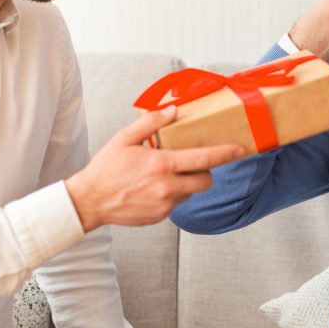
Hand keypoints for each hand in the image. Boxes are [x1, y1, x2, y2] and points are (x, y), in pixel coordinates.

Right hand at [65, 106, 244, 231]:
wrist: (88, 201)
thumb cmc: (106, 167)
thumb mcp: (125, 138)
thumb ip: (151, 123)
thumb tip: (173, 110)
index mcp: (161, 165)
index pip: (203, 158)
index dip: (225, 153)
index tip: (240, 149)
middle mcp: (167, 187)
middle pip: (206, 181)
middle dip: (206, 172)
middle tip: (193, 163)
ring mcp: (164, 205)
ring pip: (191, 193)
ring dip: (187, 184)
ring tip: (166, 175)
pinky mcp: (159, 217)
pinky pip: (176, 203)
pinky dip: (173, 194)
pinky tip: (154, 188)